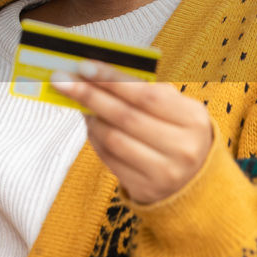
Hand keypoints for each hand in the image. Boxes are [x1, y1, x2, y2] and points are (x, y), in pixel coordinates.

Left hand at [50, 61, 213, 204]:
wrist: (195, 183)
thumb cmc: (178, 134)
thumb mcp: (176, 109)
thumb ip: (145, 90)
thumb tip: (97, 73)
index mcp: (193, 119)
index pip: (146, 94)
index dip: (112, 79)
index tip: (83, 66)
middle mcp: (182, 148)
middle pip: (125, 116)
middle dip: (89, 95)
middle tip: (61, 80)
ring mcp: (165, 172)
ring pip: (113, 139)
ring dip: (90, 118)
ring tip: (79, 102)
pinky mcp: (146, 189)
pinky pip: (109, 159)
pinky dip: (94, 138)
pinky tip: (91, 125)